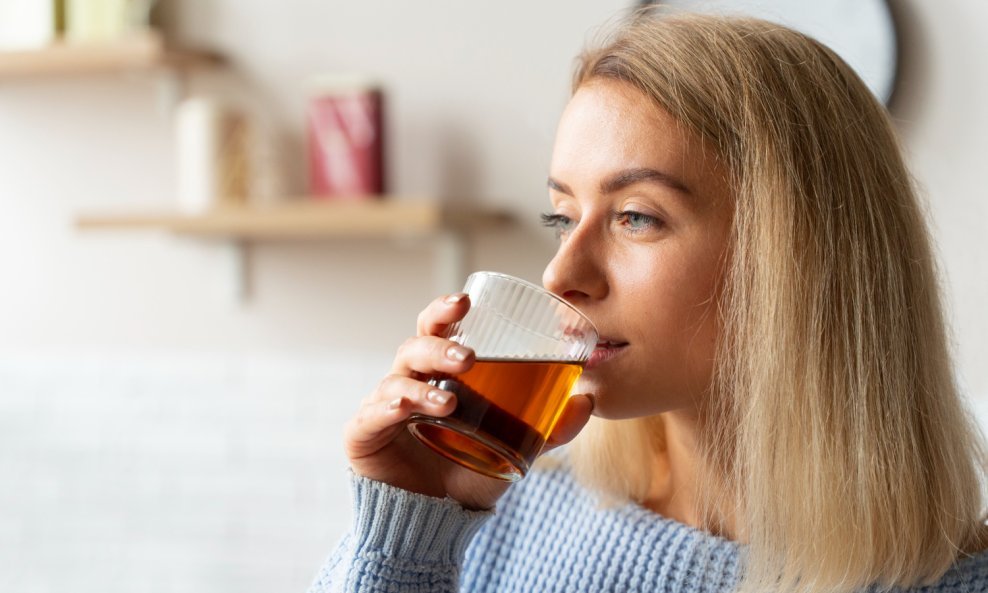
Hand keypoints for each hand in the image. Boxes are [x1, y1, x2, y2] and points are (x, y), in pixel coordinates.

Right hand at [343, 293, 593, 509]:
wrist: (434, 521)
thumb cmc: (468, 474)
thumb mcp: (514, 449)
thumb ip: (549, 427)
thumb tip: (588, 400)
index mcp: (439, 373)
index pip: (437, 330)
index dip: (445, 311)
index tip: (465, 300)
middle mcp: (409, 381)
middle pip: (415, 345)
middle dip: (438, 343)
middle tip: (467, 356)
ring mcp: (383, 406)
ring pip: (397, 378)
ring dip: (424, 384)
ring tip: (451, 402)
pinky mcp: (363, 434)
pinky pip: (372, 413)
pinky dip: (391, 407)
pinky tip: (406, 410)